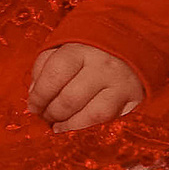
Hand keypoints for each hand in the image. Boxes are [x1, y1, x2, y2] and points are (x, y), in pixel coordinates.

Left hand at [28, 43, 145, 130]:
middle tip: (45, 117)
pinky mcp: (135, 100)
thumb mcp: (64, 45)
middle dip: (52, 113)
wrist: (133, 39)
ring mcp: (121, 84)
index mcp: (81, 48)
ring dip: (70, 126)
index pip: (54, 74)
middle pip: (71, 98)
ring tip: (58, 127)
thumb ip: (44, 65)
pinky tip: (78, 130)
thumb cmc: (90, 46)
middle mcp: (103, 65)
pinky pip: (111, 122)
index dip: (39, 95)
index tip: (33, 106)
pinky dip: (91, 130)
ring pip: (92, 115)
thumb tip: (33, 94)